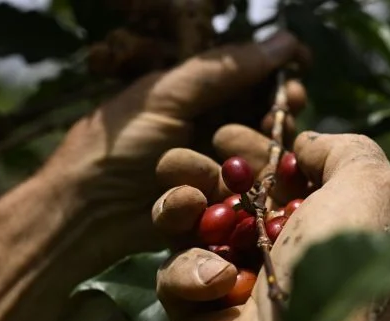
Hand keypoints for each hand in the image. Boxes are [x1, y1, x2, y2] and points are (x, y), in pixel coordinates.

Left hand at [36, 32, 307, 268]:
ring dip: (253, 152)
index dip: (277, 72)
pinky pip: (239, 195)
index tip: (302, 66)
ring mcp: (213, 169)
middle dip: (277, 113)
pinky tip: (215, 193)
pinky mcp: (213, 207)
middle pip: (262, 117)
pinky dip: (228, 189)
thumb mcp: (167, 94)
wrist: (88, 211)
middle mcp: (208, 128)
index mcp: (195, 94)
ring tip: (243, 157)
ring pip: (257, 157)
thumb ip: (225, 69)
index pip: (249, 78)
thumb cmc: (119, 144)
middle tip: (288, 109)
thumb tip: (284, 40)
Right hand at [152, 126, 389, 320]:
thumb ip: (348, 151)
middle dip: (210, 174)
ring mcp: (242, 290)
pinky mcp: (199, 319)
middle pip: (234, 199)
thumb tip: (307, 142)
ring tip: (185, 204)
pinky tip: (216, 287)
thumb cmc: (339, 275)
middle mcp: (287, 259)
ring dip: (184, 211)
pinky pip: (177, 277)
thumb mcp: (372, 191)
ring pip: (194, 230)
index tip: (230, 132)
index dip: (256, 150)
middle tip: (192, 158)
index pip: (284, 178)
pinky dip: (191, 273)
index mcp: (330, 228)